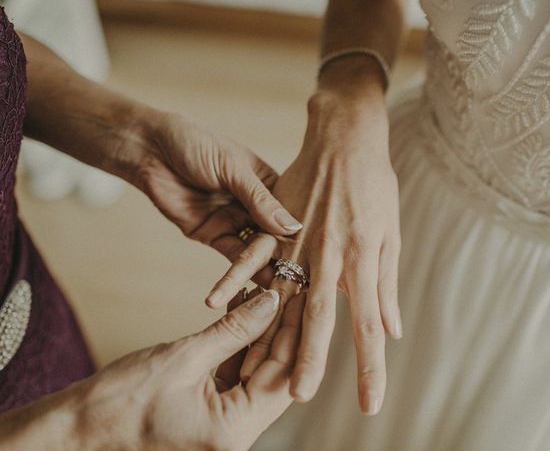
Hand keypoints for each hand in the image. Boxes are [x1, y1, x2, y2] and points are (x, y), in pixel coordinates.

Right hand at [0, 289, 304, 450]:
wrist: (77, 430)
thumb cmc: (119, 401)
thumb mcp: (185, 356)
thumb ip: (234, 330)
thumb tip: (271, 301)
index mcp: (233, 431)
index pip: (283, 375)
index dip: (294, 331)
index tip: (300, 294)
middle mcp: (236, 435)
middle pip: (275, 375)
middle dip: (281, 330)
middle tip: (289, 287)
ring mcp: (223, 426)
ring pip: (257, 372)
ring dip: (261, 334)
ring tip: (268, 291)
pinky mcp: (210, 414)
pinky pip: (236, 375)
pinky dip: (240, 345)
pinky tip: (243, 310)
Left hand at [131, 112, 301, 284]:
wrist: (150, 149)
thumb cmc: (196, 144)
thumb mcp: (232, 168)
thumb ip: (260, 200)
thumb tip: (293, 227)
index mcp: (269, 185)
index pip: (292, 215)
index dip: (303, 237)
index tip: (319, 259)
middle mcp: (256, 206)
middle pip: (276, 237)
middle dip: (287, 260)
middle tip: (301, 285)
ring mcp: (235, 221)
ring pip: (255, 252)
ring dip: (265, 271)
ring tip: (281, 293)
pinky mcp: (213, 235)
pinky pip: (230, 258)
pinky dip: (238, 274)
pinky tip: (254, 288)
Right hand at [206, 82, 401, 414]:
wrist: (347, 136)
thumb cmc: (374, 185)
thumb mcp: (390, 234)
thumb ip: (387, 284)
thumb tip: (392, 330)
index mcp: (362, 260)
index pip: (366, 325)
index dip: (370, 367)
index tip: (370, 403)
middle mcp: (329, 256)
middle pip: (319, 318)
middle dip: (310, 361)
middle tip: (299, 396)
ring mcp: (298, 240)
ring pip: (279, 294)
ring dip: (266, 332)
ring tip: (253, 368)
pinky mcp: (275, 224)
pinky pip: (249, 256)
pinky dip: (232, 280)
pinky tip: (214, 305)